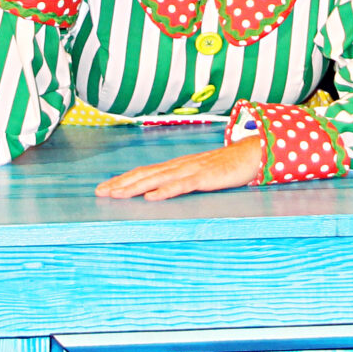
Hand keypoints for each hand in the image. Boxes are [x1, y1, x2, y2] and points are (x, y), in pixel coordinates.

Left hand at [94, 136, 265, 200]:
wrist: (252, 153)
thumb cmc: (227, 166)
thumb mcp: (200, 174)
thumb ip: (183, 181)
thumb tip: (163, 192)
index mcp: (176, 166)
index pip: (144, 172)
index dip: (123, 180)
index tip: (104, 188)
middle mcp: (179, 166)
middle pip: (144, 174)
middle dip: (121, 184)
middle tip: (100, 193)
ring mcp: (191, 170)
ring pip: (157, 179)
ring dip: (134, 187)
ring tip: (117, 195)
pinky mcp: (205, 177)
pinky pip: (182, 185)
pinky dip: (165, 191)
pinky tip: (151, 198)